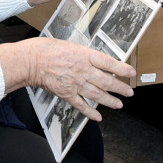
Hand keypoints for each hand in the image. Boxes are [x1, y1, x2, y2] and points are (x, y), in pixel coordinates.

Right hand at [0, 37, 134, 121]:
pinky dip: (90, 113)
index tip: (131, 73)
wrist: (31, 60)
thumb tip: (93, 60)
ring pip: (97, 95)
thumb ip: (83, 54)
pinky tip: (97, 117)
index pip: (109, 63)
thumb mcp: (69, 45)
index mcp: (84, 56)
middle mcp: (83, 70)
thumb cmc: (46, 49)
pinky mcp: (67, 94)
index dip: (122, 69)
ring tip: (119, 104)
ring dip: (110, 101)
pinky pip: (81, 105)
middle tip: (129, 92)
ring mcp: (76, 83)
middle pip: (107, 81)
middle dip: (120, 88)